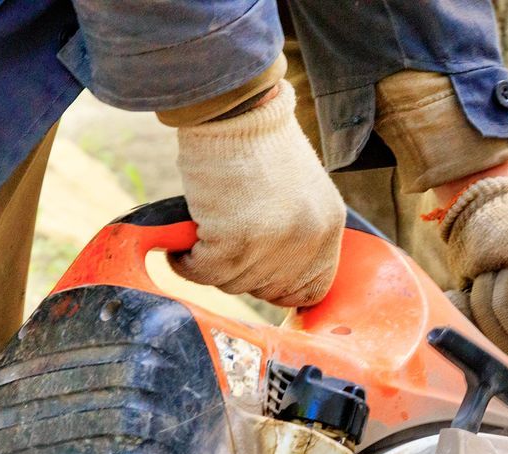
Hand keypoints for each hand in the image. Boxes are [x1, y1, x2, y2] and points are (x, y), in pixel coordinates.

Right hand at [171, 81, 342, 308]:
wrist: (234, 108)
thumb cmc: (257, 140)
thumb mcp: (299, 191)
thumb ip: (296, 229)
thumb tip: (270, 267)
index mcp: (328, 226)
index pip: (312, 289)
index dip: (280, 289)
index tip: (255, 277)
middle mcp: (307, 240)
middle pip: (268, 290)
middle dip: (241, 274)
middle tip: (221, 247)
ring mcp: (273, 244)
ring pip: (234, 284)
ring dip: (210, 266)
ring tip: (200, 238)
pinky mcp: (235, 242)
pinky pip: (204, 274)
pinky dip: (186, 264)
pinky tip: (180, 248)